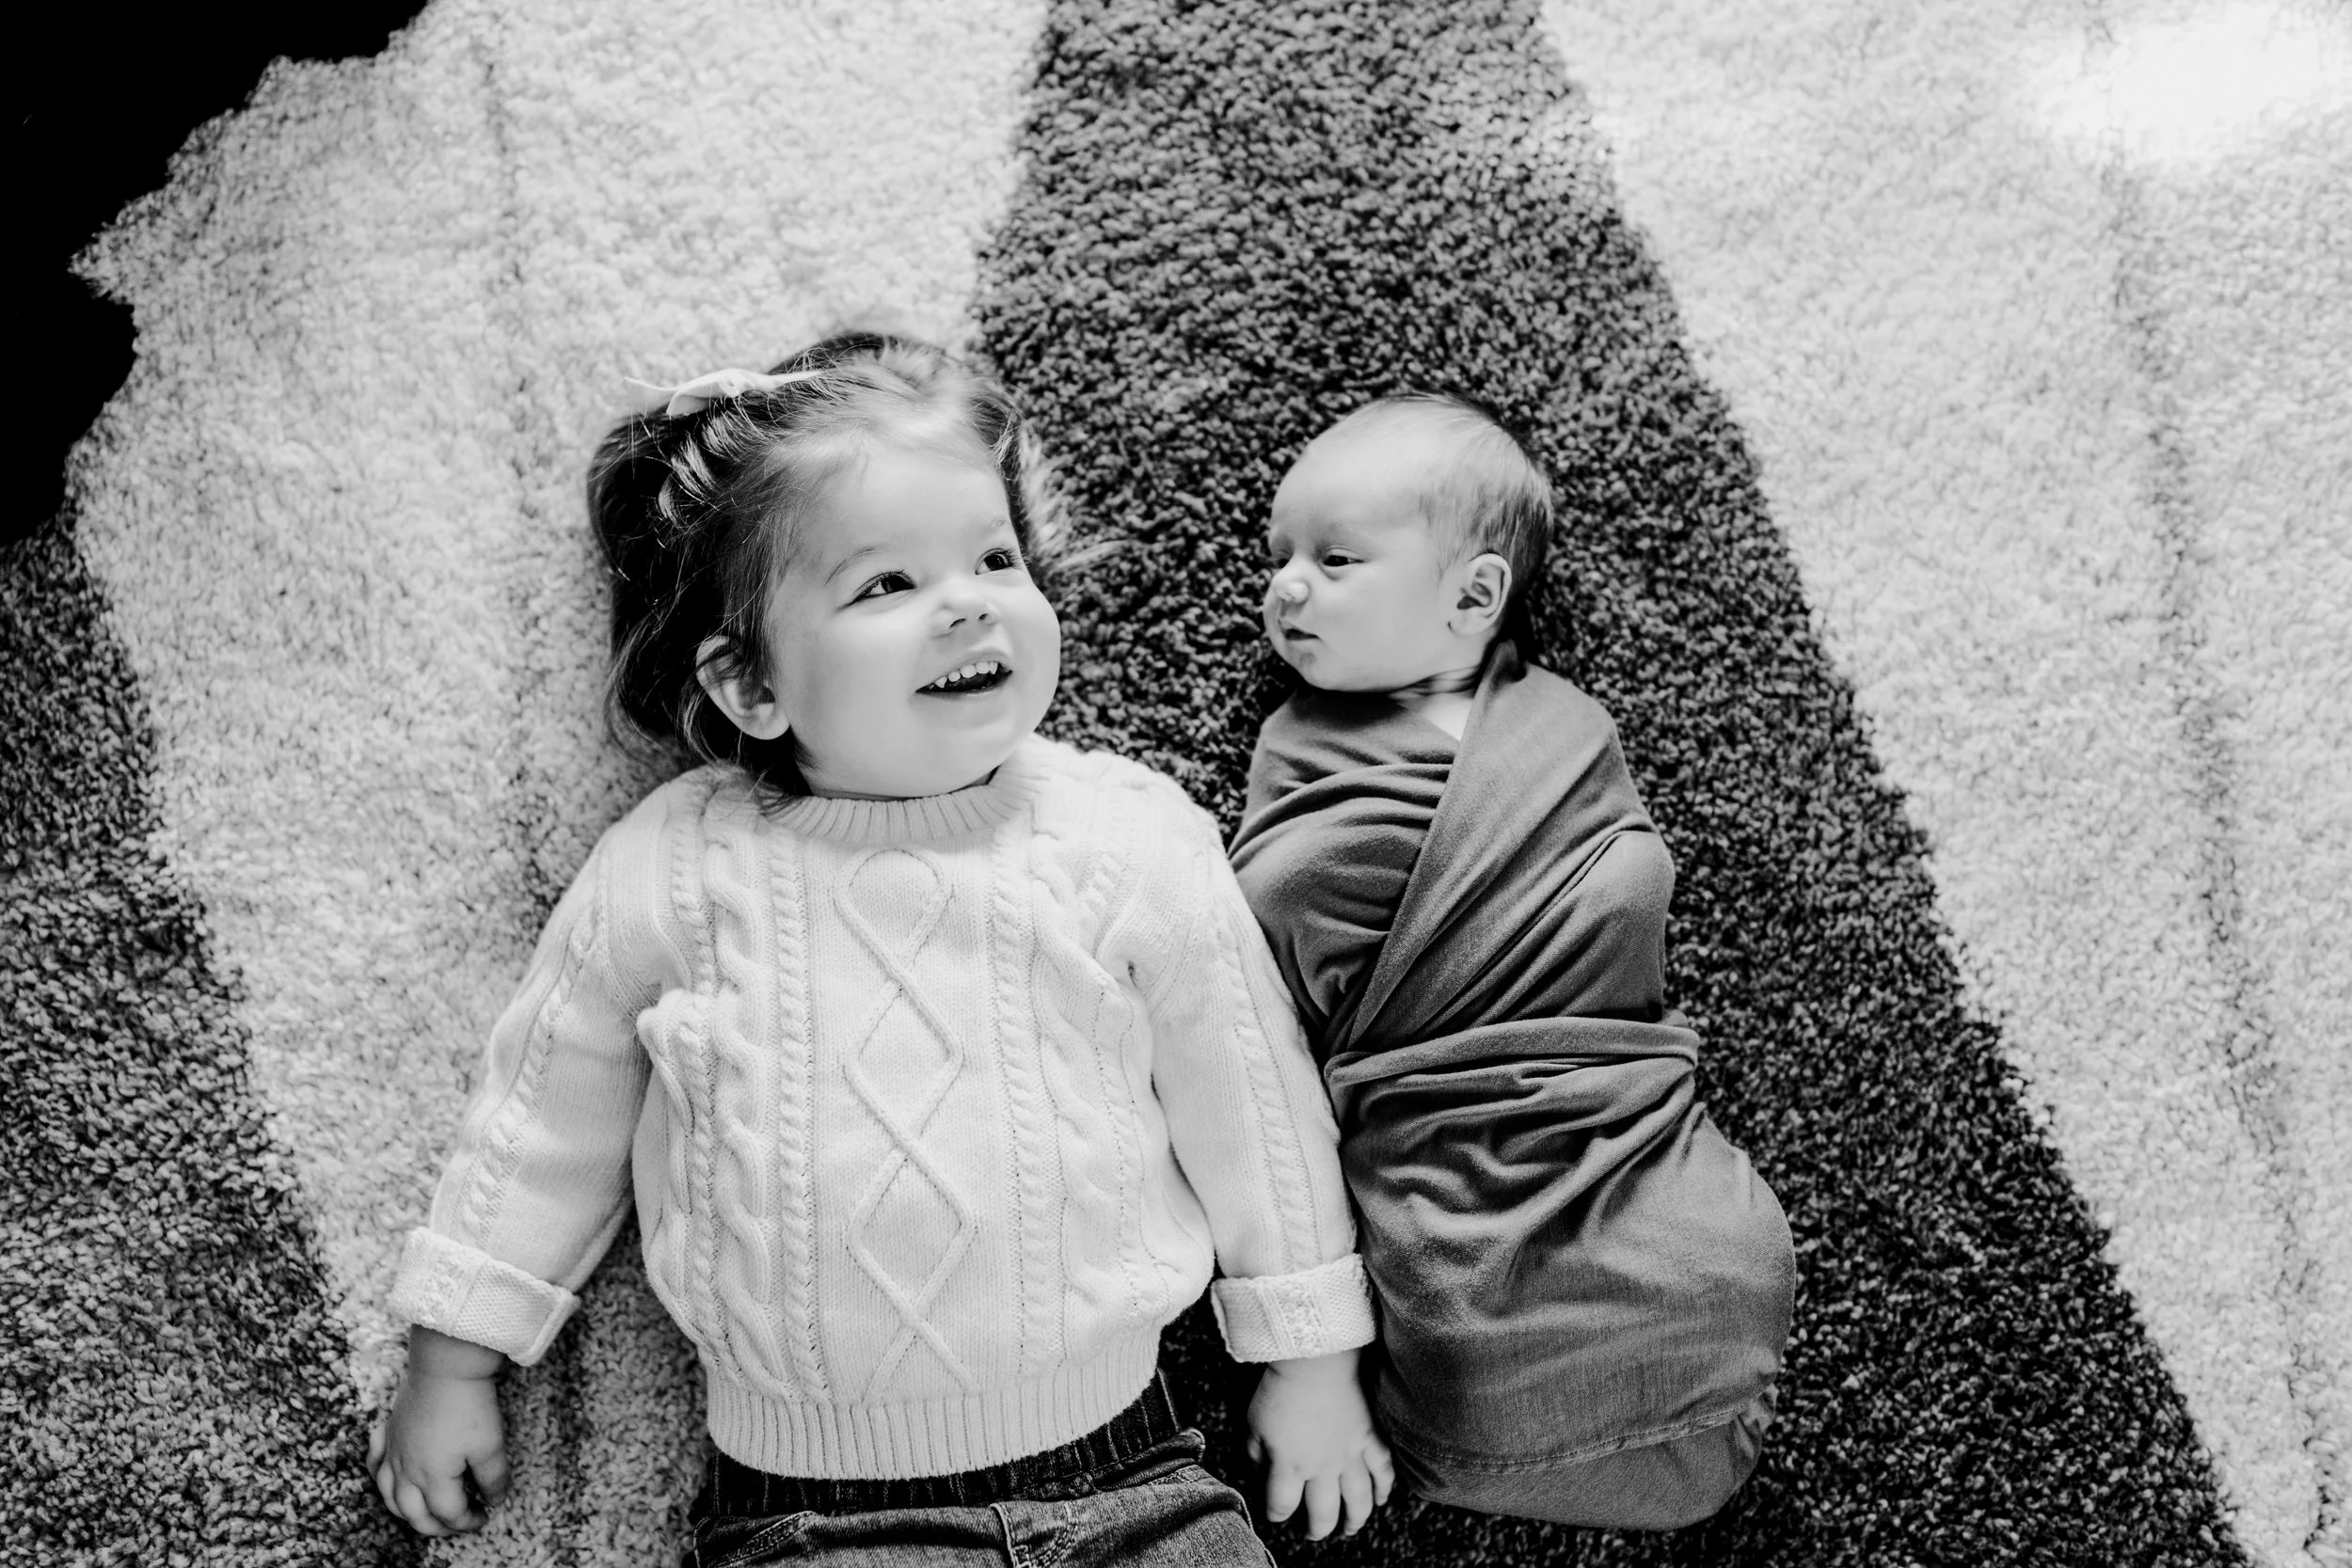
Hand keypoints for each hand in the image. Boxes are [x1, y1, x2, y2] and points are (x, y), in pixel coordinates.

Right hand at [369, 1327, 511, 1535]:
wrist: (446, 1366)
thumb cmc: (469, 1406)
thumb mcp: (491, 1446)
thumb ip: (493, 1479)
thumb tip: (495, 1500)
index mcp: (432, 1478)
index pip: (448, 1513)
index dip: (468, 1521)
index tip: (484, 1516)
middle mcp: (406, 1470)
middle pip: (414, 1514)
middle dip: (436, 1527)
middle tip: (456, 1524)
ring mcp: (393, 1451)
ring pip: (389, 1495)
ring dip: (405, 1511)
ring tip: (423, 1513)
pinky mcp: (389, 1431)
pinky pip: (374, 1461)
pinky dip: (379, 1475)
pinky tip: (389, 1477)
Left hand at [1246, 1349, 1393, 1539]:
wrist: (1315, 1360)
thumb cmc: (1280, 1389)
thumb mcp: (1253, 1424)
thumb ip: (1255, 1454)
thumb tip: (1259, 1471)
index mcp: (1289, 1466)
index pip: (1282, 1505)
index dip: (1277, 1515)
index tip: (1276, 1514)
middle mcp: (1322, 1468)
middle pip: (1323, 1513)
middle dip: (1316, 1529)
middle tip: (1313, 1534)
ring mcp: (1350, 1455)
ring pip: (1358, 1500)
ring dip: (1354, 1520)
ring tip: (1348, 1529)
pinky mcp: (1369, 1438)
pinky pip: (1383, 1470)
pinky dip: (1385, 1488)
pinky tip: (1381, 1499)